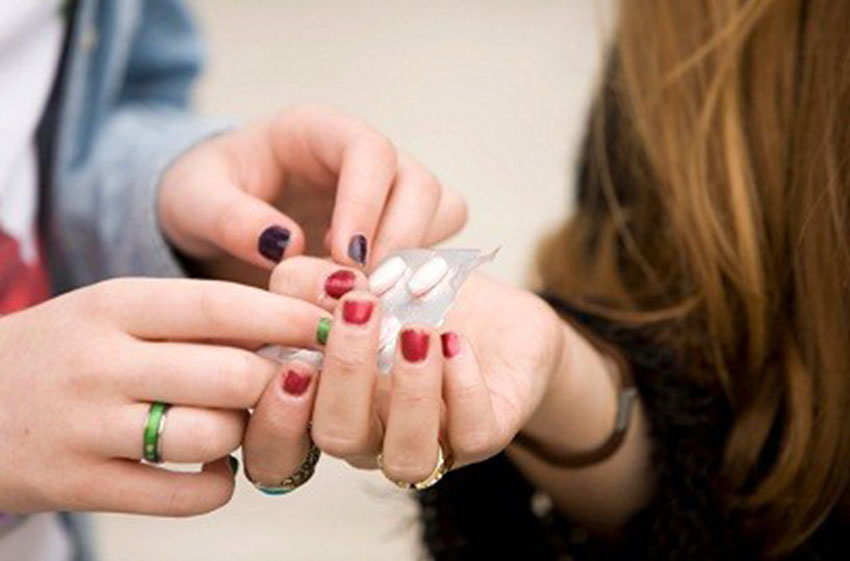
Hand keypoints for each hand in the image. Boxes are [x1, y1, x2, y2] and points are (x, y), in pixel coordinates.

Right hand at [0, 278, 328, 514]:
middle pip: (231, 375)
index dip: (288, 317)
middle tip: (292, 380)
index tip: (335, 322)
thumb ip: (190, 318)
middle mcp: (101, 363)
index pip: (221, 306)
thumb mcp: (112, 312)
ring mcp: (88, 428)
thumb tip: (289, 329)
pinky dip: (218, 484)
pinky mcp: (81, 485)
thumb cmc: (59, 353)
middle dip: (277, 380)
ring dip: (246, 433)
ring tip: (237, 423)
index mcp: (113, 306)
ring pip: (213, 435)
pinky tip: (213, 468)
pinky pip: (185, 495)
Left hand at [158, 104, 466, 282]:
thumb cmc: (204, 197)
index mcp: (316, 132)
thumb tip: (286, 245)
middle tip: (363, 292)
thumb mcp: (194, 201)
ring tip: (368, 296)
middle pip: (418, 183)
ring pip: (442, 209)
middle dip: (400, 242)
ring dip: (417, 258)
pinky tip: (378, 298)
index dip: (366, 204)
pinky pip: (440, 241)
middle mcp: (364, 156)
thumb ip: (228, 217)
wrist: (216, 216)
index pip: (368, 150)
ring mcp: (389, 190)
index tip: (345, 259)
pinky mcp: (400, 226)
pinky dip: (423, 273)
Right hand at [242, 257, 568, 486]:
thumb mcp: (360, 275)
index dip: (275, 417)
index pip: (279, 443)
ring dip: (408, 392)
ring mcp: (428, 442)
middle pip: (338, 438)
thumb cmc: (418, 301)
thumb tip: (302, 282)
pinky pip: (472, 434)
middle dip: (345, 373)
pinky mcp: (482, 436)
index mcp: (327, 404)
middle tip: (361, 308)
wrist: (496, 315)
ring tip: (417, 332)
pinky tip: (456, 342)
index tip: (291, 360)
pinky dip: (463, 385)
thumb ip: (313, 279)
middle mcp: (371, 434)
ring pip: (405, 457)